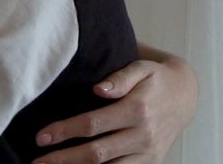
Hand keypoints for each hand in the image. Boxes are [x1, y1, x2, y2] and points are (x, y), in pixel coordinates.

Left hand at [33, 54, 197, 163]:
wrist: (185, 96)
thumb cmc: (156, 80)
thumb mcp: (142, 68)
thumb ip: (121, 77)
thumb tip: (98, 88)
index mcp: (137, 110)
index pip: (93, 124)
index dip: (65, 132)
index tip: (41, 137)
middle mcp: (142, 136)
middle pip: (96, 154)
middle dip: (63, 159)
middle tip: (36, 162)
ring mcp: (147, 154)